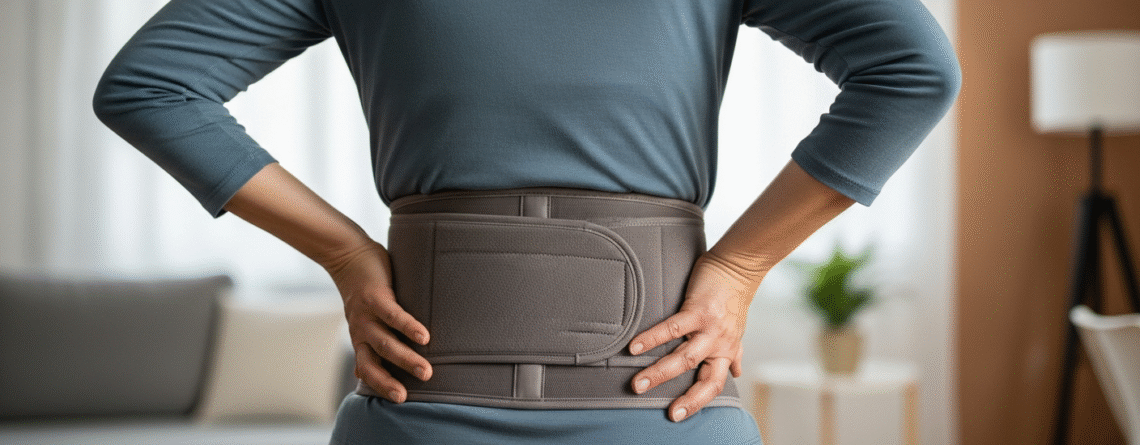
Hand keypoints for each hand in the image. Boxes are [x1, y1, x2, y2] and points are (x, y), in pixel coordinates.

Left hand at [320, 240, 431, 402]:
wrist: (348, 255)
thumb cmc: (364, 289)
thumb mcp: (363, 320)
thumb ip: (367, 343)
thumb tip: (361, 374)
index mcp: (361, 337)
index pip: (369, 368)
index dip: (381, 384)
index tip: (399, 400)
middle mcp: (362, 330)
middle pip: (376, 360)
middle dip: (390, 380)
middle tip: (408, 397)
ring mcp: (367, 314)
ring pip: (385, 343)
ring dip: (405, 359)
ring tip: (427, 371)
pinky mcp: (375, 296)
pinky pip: (392, 316)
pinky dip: (408, 327)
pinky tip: (424, 337)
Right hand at [627, 252, 759, 421]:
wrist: (739, 268)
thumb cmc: (733, 299)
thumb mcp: (736, 331)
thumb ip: (733, 353)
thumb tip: (736, 372)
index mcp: (725, 352)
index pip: (713, 384)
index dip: (697, 402)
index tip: (677, 414)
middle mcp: (720, 344)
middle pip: (699, 377)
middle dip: (680, 396)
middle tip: (659, 407)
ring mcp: (710, 328)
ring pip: (684, 357)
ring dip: (659, 372)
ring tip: (638, 383)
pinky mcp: (698, 309)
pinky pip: (673, 328)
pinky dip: (652, 338)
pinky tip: (635, 346)